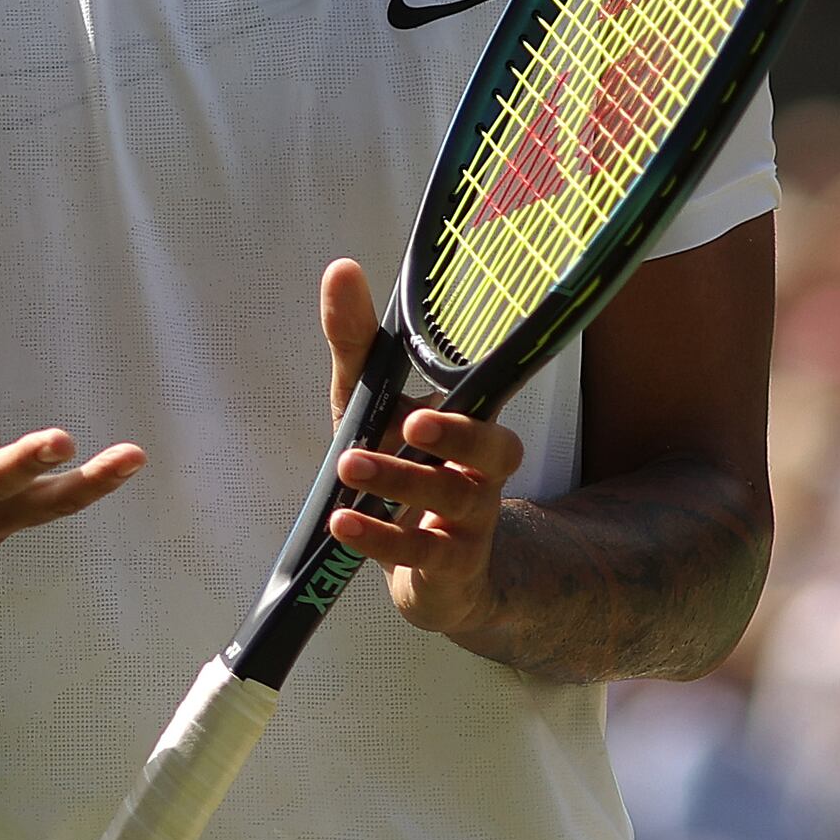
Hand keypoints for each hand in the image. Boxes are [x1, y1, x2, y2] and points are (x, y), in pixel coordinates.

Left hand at [318, 258, 523, 638]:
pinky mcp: (452, 566)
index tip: (442, 373)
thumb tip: (341, 267)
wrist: (429, 572)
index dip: (480, 379)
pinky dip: (382, 540)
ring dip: (401, 482)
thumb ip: (357, 341)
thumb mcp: (370, 404)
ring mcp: (473, 520)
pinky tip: (344, 524)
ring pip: (455, 499)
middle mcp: (485, 469)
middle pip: (497, 449)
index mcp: (473, 422)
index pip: (487, 394)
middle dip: (457, 435)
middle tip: (411, 421)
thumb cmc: (400, 467)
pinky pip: (424, 554)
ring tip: (351, 465)